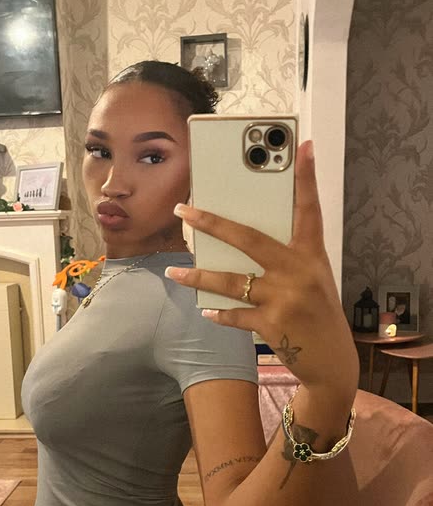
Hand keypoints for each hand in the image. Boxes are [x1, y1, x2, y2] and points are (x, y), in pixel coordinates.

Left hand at [166, 140, 358, 397]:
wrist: (332, 360)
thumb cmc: (317, 312)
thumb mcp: (311, 278)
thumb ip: (285, 258)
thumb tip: (240, 243)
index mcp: (312, 254)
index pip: (309, 208)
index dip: (307, 177)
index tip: (301, 145)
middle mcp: (299, 271)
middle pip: (249, 238)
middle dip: (212, 222)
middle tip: (183, 209)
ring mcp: (285, 298)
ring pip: (231, 282)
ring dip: (198, 277)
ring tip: (173, 273)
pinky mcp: (272, 324)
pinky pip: (235, 314)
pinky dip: (219, 313)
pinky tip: (206, 311)